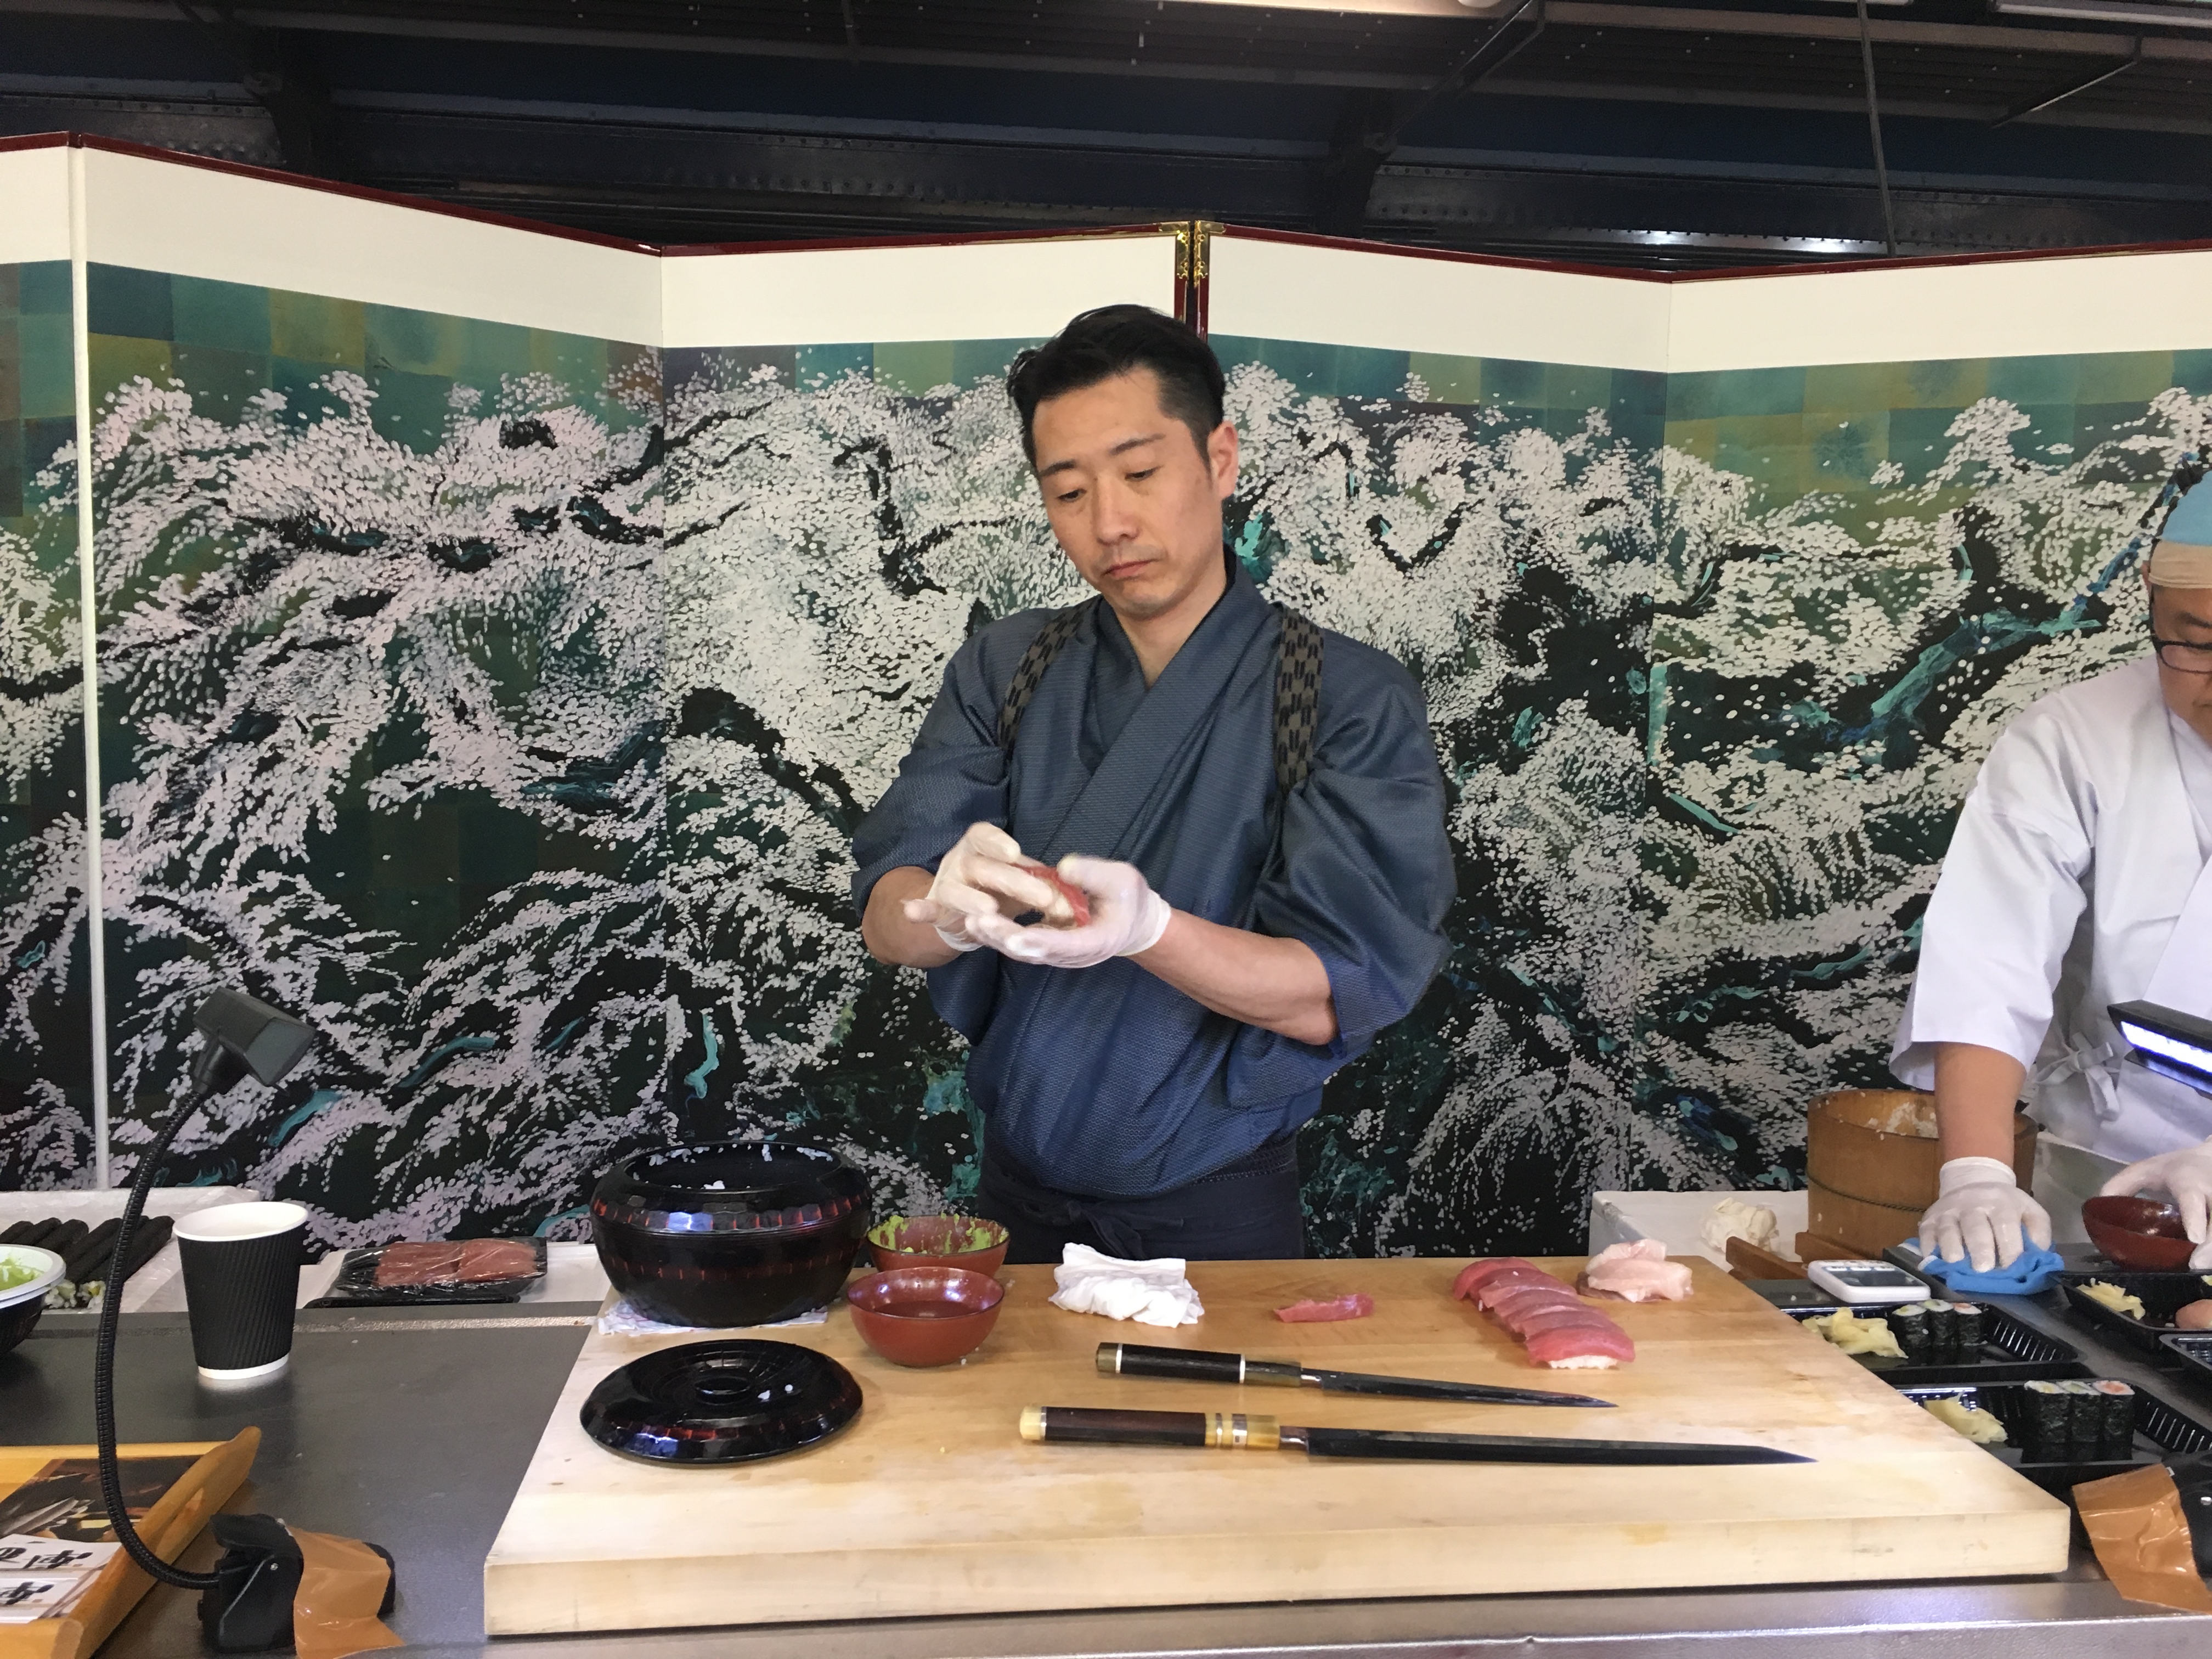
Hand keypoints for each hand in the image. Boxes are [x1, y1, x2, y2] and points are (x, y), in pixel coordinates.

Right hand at [899, 823, 1058, 953]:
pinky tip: (913, 912)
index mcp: (980, 846)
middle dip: (1013, 882)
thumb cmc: (998, 886)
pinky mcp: (937, 909)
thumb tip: (1072, 894)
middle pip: (983, 868)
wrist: (967, 909)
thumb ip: (1038, 880)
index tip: (1016, 853)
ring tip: (990, 909)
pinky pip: (928, 909)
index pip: (985, 837)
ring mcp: (946, 885)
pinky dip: (920, 910)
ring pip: (957, 890)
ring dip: (972, 899)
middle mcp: (961, 861)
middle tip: (1042, 897)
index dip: (998, 843)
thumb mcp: (1016, 875)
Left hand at [965, 855, 1171, 968]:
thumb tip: (1064, 867)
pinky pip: (1022, 945)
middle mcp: (1073, 955)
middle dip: (1006, 939)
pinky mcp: (1048, 946)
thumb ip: (1095, 875)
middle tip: (979, 922)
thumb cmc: (1129, 899)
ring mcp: (1059, 953)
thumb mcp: (1122, 880)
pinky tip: (978, 922)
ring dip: (997, 938)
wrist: (1133, 922)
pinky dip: (1001, 936)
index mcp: (1096, 941)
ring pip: (1024, 951)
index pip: (1064, 946)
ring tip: (971, 921)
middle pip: (1035, 952)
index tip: (1014, 937)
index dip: (1039, 942)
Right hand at [1919, 1156, 2052, 1272]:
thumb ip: (2038, 1234)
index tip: (2011, 1269)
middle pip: (1975, 1227)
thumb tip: (2035, 1259)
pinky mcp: (1929, 1218)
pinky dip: (1929, 1247)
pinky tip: (1934, 1260)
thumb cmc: (2006, 1205)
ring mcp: (1948, 1211)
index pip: (2005, 1225)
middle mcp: (1972, 1203)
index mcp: (2001, 1202)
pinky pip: (1926, 1233)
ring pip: (1948, 1229)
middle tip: (1982, 1269)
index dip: (2009, 1248)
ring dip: (1951, 1247)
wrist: (1973, 1181)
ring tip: (1955, 1265)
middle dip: (1979, 1248)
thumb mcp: (2030, 1212)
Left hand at [2100, 1137, 2211, 1270]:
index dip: (2195, 1218)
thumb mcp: (2144, 1170)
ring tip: (2204, 1271)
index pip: (2192, 1199)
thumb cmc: (2174, 1168)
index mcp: (2188, 1181)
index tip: (2195, 1238)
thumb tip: (2098, 1209)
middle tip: (2197, 1266)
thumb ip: (2121, 1186)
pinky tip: (2208, 1264)